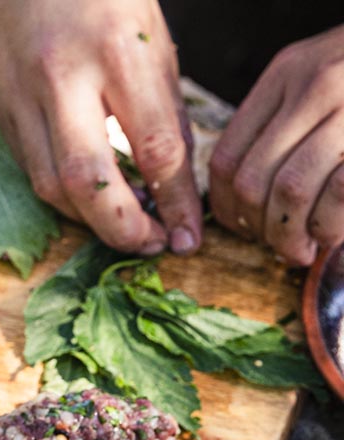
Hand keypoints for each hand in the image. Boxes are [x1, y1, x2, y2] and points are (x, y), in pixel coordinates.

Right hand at [0, 0, 202, 255]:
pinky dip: (61, 193)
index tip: (189, 233)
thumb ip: (163, 110)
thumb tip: (172, 183)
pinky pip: (29, 169)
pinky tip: (86, 197)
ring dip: (88, 219)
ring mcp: (19, 96)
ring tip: (121, 225)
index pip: (153, 149)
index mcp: (116, 53)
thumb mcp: (151, 41)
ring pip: (49, 186)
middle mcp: (61, 78)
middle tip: (150, 245)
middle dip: (121, 228)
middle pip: (87, 182)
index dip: (175, 202)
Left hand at [209, 24, 343, 265]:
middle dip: (259, 228)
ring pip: (292, 190)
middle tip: (278, 246)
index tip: (238, 228)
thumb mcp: (324, 77)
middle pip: (253, 180)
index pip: (226, 156)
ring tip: (305, 248)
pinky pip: (340, 192)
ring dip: (292, 234)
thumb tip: (243, 199)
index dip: (224, 206)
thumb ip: (285, 122)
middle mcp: (313, 86)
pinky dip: (329, 225)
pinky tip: (332, 236)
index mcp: (286, 74)